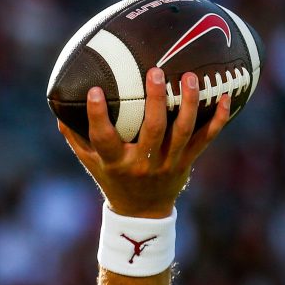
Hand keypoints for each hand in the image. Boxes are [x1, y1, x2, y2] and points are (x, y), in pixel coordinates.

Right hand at [59, 68, 230, 217]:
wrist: (142, 212)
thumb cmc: (111, 179)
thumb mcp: (89, 162)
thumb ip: (75, 136)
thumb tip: (57, 107)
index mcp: (115, 162)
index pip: (104, 137)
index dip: (98, 115)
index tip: (96, 91)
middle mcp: (142, 163)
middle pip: (152, 129)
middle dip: (154, 100)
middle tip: (155, 71)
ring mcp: (168, 163)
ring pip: (182, 131)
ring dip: (188, 103)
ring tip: (190, 78)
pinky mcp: (187, 162)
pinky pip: (206, 138)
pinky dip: (218, 119)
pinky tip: (226, 97)